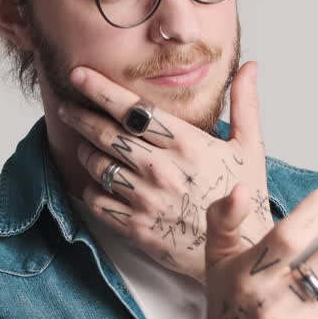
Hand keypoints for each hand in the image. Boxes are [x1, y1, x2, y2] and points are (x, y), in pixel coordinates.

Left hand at [57, 61, 272, 282]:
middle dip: (80, 115)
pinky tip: (97, 180)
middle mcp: (162, 170)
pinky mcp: (136, 226)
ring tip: (86, 143)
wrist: (240, 251)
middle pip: (106, 134)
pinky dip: (91, 187)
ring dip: (85, 150)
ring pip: (97, 165)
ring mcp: (147, 200)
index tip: (79, 74)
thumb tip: (250, 66)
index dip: (101, 90)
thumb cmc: (243, 198)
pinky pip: (97, 200)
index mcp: (187, 144)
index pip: (134, 109)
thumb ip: (244, 104)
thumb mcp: (249, 147)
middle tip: (66, 106)